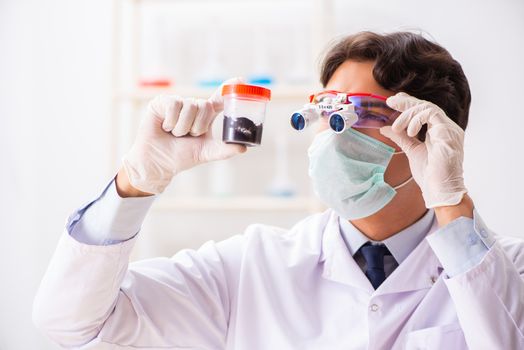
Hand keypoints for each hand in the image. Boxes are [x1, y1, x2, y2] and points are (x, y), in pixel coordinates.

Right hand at [122, 78, 246, 194]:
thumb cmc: (180, 156)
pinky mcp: (162, 101)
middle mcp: (192, 106)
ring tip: (174, 134)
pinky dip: (171, 121)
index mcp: (205, 116)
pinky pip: (174, 105)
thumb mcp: (205, 153)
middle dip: (198, 126)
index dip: (228, 89)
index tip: (240, 80)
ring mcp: (178, 102)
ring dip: (183, 127)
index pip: (219, 99)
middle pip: (206, 106)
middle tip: (188, 136)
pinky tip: (165, 127)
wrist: (158, 162)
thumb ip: (224, 150)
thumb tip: (243, 148)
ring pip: (190, 106)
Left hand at [380, 92, 467, 207]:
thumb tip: (385, 128)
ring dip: (408, 114)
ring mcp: (449, 130)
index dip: (410, 103)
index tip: (394, 101)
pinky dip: (416, 120)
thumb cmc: (430, 176)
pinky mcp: (448, 133)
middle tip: (390, 102)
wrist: (440, 190)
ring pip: (428, 108)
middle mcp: (446, 128)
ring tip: (397, 127)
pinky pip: (431, 114)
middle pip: (427, 105)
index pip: (425, 110)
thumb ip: (401, 138)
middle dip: (406, 102)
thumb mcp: (411, 151)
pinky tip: (409, 131)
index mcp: (439, 132)